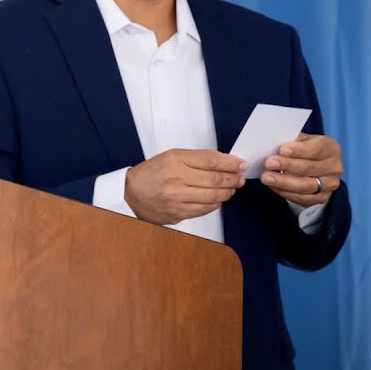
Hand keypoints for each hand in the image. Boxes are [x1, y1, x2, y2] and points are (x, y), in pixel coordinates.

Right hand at [124, 149, 245, 224]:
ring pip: (212, 196)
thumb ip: (198, 159)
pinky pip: (204, 210)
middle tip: (239, 178)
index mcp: (176, 160)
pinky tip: (218, 199)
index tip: (239, 164)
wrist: (131, 193)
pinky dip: (215, 204)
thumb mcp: (173, 156)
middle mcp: (176, 178)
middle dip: (233, 179)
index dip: (230, 163)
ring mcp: (177, 198)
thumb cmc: (152, 173)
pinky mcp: (177, 213)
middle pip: (215, 179)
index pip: (211, 160)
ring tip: (231, 188)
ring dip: (227, 192)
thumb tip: (224, 162)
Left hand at [261, 134, 343, 207]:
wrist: (317, 168)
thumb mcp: (303, 141)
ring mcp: (330, 185)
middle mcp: (335, 167)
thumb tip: (273, 143)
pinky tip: (274, 186)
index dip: (299, 150)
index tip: (282, 150)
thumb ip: (293, 141)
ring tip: (267, 177)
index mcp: (331, 149)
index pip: (315, 149)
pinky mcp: (322, 198)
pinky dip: (285, 192)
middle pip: (309, 168)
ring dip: (284, 182)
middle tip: (269, 163)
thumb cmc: (307, 150)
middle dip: (287, 166)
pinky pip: (302, 198)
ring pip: (305, 185)